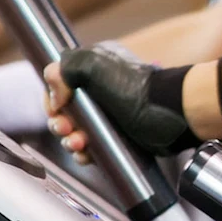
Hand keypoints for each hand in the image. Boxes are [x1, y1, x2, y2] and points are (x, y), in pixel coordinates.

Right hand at [43, 45, 198, 160]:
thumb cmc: (135, 89)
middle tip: (66, 129)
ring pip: (75, 134)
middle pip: (64, 113)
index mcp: (91, 72)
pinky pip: (91, 150)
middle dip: (59, 124)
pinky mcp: (118, 138)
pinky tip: (87, 154)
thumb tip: (54, 95)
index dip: (51, 101)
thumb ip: (64, 70)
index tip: (57, 110)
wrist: (169, 114)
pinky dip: (84, 154)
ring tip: (79, 143)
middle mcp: (98, 93)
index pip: (58, 87)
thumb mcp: (94, 66)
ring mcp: (109, 117)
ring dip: (70, 142)